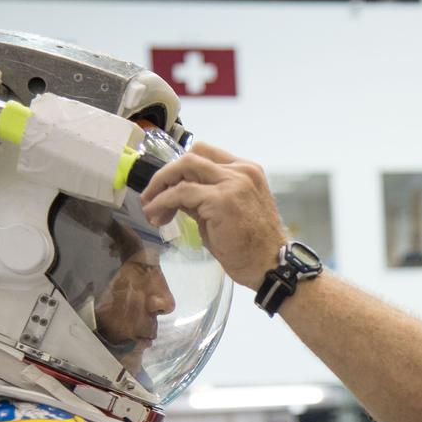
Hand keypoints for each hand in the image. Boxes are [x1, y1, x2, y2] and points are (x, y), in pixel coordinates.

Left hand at [140, 142, 287, 290]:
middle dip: (166, 175)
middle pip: (192, 156)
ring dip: (160, 186)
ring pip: (184, 167)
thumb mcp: (226, 213)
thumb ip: (204, 198)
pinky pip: (181, 193)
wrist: (271, 266)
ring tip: (151, 208)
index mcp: (246, 171)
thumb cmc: (253, 247)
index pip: (206, 154)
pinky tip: (157, 215)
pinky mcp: (221, 200)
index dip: (181, 168)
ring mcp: (232, 183)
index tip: (167, 186)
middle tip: (151, 195)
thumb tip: (176, 194)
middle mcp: (241, 171)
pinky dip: (163, 202)